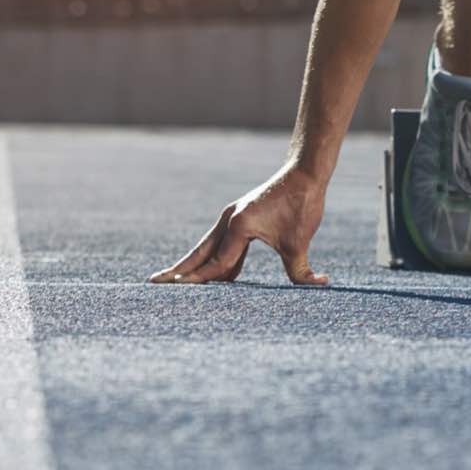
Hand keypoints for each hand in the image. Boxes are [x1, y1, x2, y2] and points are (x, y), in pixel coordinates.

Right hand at [151, 162, 329, 285]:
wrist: (305, 176)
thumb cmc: (302, 206)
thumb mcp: (299, 242)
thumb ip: (300, 271)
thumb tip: (317, 285)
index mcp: (239, 225)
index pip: (218, 262)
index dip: (203, 280)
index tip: (182, 293)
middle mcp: (229, 220)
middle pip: (199, 252)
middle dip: (177, 269)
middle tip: (153, 282)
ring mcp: (232, 218)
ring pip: (207, 248)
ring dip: (194, 266)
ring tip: (174, 281)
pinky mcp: (240, 219)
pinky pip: (223, 245)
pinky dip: (218, 260)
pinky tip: (218, 277)